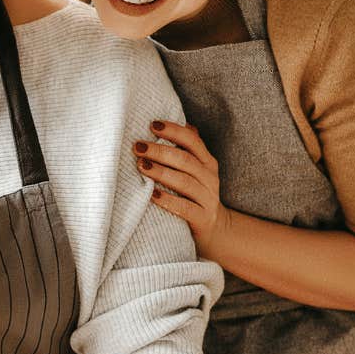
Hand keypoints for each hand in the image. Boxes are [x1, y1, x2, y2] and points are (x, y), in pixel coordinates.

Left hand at [135, 119, 229, 255]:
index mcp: (207, 162)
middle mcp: (210, 178)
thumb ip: (186, 149)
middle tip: (138, 146)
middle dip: (160, 151)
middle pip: (185, 160)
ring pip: (185, 182)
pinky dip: (168, 201)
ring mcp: (208, 199)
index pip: (192, 141)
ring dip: (161, 173)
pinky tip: (152, 195)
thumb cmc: (195, 194)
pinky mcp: (202, 219)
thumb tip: (172, 123)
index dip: (173, 131)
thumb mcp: (196, 171)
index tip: (152, 124)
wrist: (216, 230)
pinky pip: (185, 208)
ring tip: (141, 166)